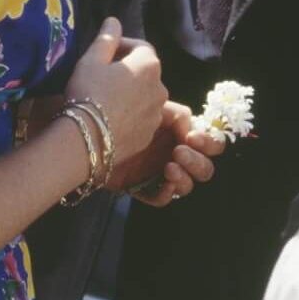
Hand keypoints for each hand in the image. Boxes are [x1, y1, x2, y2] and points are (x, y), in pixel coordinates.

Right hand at [65, 18, 166, 166]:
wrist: (88, 140)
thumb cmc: (89, 93)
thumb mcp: (91, 60)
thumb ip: (106, 38)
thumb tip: (114, 20)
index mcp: (149, 65)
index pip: (141, 47)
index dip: (122, 46)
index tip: (104, 53)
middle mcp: (160, 88)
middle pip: (145, 72)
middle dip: (127, 70)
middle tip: (102, 75)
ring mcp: (157, 114)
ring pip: (145, 96)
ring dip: (131, 93)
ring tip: (106, 98)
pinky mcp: (149, 136)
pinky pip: (142, 117)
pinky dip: (131, 114)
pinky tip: (110, 118)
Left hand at [109, 101, 224, 205]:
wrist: (89, 125)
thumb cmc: (120, 107)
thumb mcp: (151, 101)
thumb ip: (177, 113)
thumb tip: (190, 127)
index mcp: (179, 131)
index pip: (209, 142)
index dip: (208, 141)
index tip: (192, 137)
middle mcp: (173, 153)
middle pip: (204, 166)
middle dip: (198, 161)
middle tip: (179, 152)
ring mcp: (158, 172)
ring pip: (188, 184)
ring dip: (185, 176)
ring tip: (169, 166)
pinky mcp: (142, 187)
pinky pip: (162, 198)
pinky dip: (166, 192)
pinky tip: (163, 182)